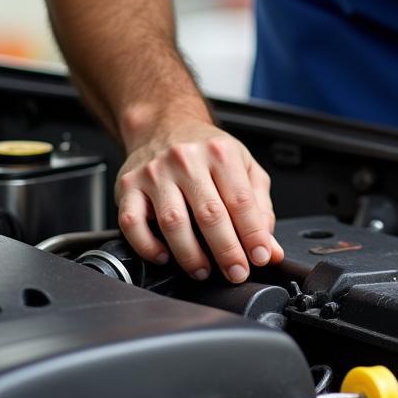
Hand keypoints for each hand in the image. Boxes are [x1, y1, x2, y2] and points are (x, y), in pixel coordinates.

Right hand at [115, 118, 283, 282]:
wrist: (165, 125)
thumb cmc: (207, 151)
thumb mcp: (244, 167)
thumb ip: (260, 208)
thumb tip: (270, 249)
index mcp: (220, 152)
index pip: (241, 201)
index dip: (253, 235)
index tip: (260, 257)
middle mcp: (186, 159)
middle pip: (209, 214)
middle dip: (227, 251)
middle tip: (236, 272)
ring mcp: (154, 172)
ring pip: (173, 222)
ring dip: (191, 255)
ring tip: (204, 271)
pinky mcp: (128, 186)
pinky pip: (132, 224)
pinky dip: (148, 247)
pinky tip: (164, 256)